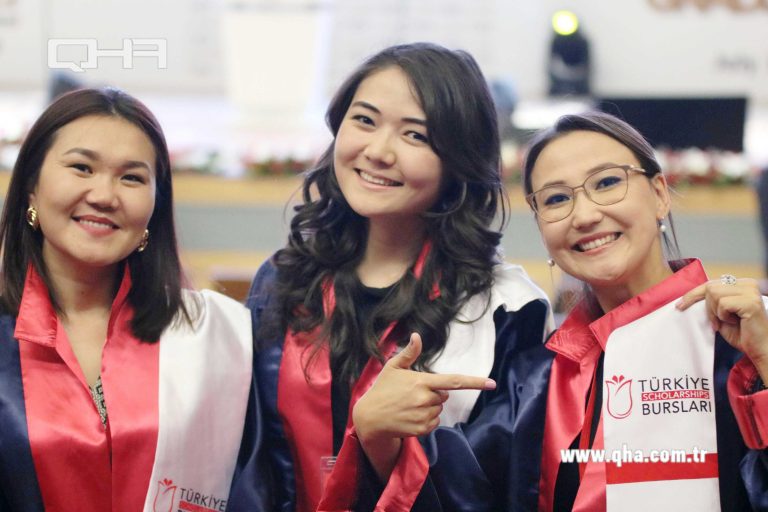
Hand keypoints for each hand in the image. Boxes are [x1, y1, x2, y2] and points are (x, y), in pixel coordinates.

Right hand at [352, 332, 495, 479]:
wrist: (370, 418)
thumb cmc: (382, 390)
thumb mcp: (392, 368)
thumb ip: (408, 353)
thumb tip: (416, 335)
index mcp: (421, 381)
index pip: (454, 381)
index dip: (475, 382)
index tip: (492, 383)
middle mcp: (425, 399)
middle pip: (443, 396)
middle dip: (433, 394)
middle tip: (412, 394)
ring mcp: (424, 415)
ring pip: (439, 410)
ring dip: (429, 407)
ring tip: (409, 406)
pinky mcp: (422, 429)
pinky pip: (434, 423)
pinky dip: (426, 420)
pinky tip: (410, 416)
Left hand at [677, 277, 767, 378]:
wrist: (760, 348)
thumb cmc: (742, 333)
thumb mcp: (721, 314)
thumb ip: (712, 302)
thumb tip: (689, 297)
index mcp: (742, 284)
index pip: (711, 283)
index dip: (693, 294)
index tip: (679, 305)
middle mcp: (748, 284)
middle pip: (710, 287)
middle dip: (708, 307)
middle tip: (717, 322)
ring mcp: (751, 292)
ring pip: (714, 294)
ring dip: (716, 312)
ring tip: (728, 321)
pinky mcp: (751, 302)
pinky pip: (723, 304)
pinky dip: (723, 316)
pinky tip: (736, 322)